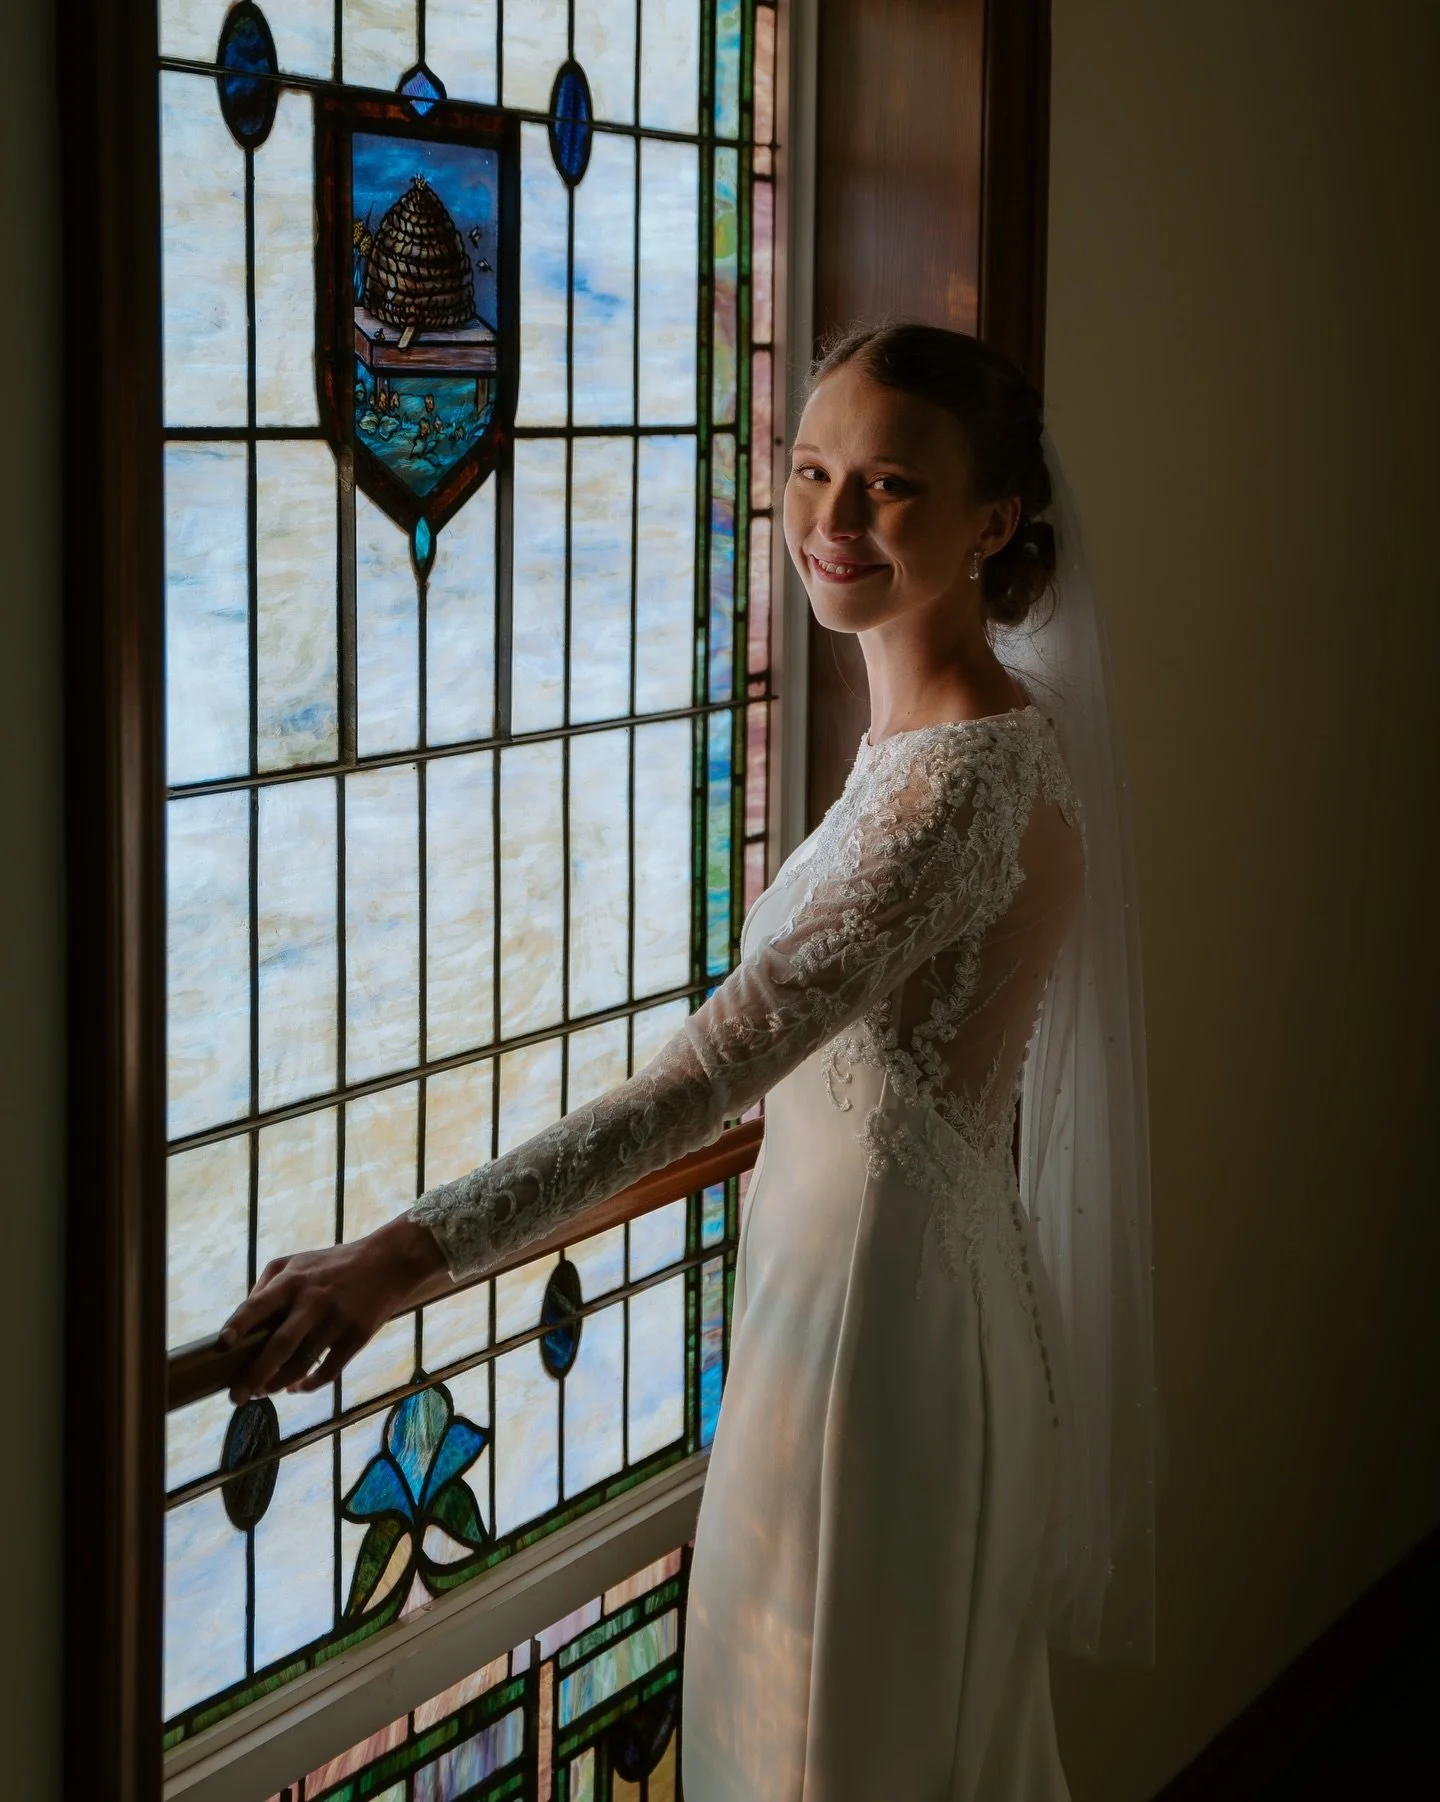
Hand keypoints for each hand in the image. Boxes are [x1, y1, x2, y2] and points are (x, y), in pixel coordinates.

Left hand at [219, 1216, 450, 1402]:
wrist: (388, 1262)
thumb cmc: (333, 1264)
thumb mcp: (297, 1261)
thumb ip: (266, 1284)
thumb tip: (242, 1320)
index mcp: (294, 1280)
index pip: (259, 1304)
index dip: (239, 1324)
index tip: (223, 1345)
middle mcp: (314, 1300)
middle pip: (279, 1346)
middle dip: (254, 1376)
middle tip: (236, 1397)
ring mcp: (337, 1320)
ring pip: (302, 1364)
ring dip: (278, 1384)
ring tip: (264, 1392)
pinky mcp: (357, 1336)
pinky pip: (329, 1371)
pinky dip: (309, 1385)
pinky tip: (297, 1387)